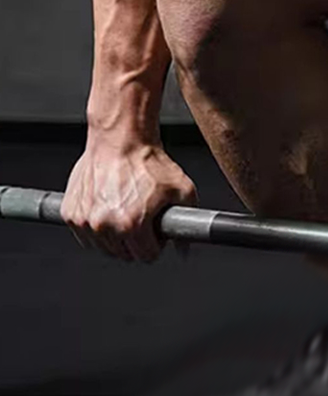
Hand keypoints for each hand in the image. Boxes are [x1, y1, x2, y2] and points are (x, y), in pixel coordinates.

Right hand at [62, 137, 195, 261]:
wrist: (121, 139)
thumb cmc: (149, 161)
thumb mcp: (183, 191)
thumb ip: (188, 223)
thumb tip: (184, 248)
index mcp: (132, 225)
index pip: (147, 256)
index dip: (157, 243)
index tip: (156, 230)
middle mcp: (105, 225)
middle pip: (124, 255)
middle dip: (137, 241)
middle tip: (142, 217)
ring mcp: (84, 220)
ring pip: (104, 247)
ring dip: (115, 236)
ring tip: (126, 209)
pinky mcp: (71, 213)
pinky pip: (85, 234)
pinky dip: (97, 227)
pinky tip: (109, 206)